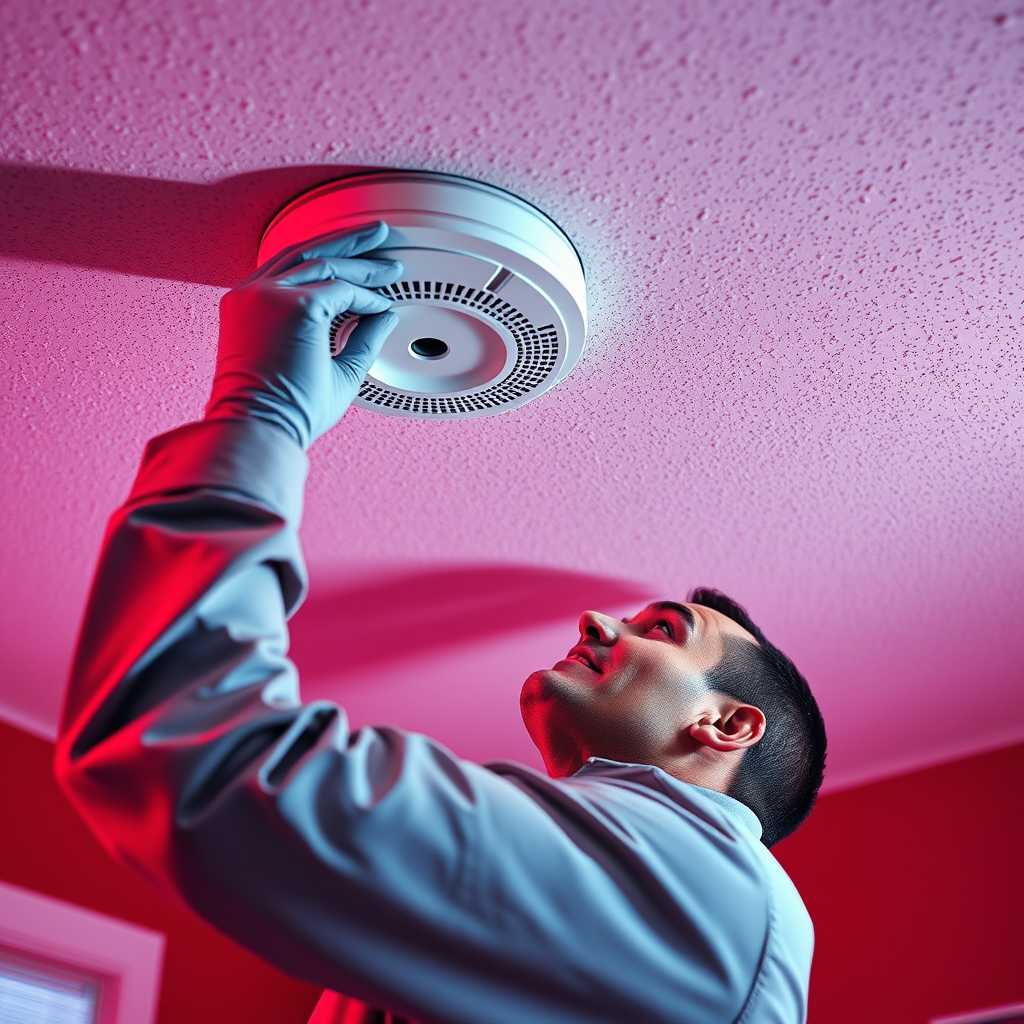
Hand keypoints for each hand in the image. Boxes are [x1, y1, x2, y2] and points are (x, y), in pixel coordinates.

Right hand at [204, 220, 404, 449]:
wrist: (261, 430)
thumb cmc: (286, 411)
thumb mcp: (330, 369)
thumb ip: (358, 340)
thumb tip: (385, 316)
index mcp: (249, 307)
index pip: (292, 269)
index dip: (332, 266)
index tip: (363, 273)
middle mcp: (252, 295)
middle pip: (307, 253)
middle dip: (349, 242)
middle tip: (380, 235)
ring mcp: (269, 296)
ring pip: (325, 263)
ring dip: (363, 261)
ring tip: (392, 263)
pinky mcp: (294, 306)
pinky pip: (341, 290)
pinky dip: (367, 296)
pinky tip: (383, 304)